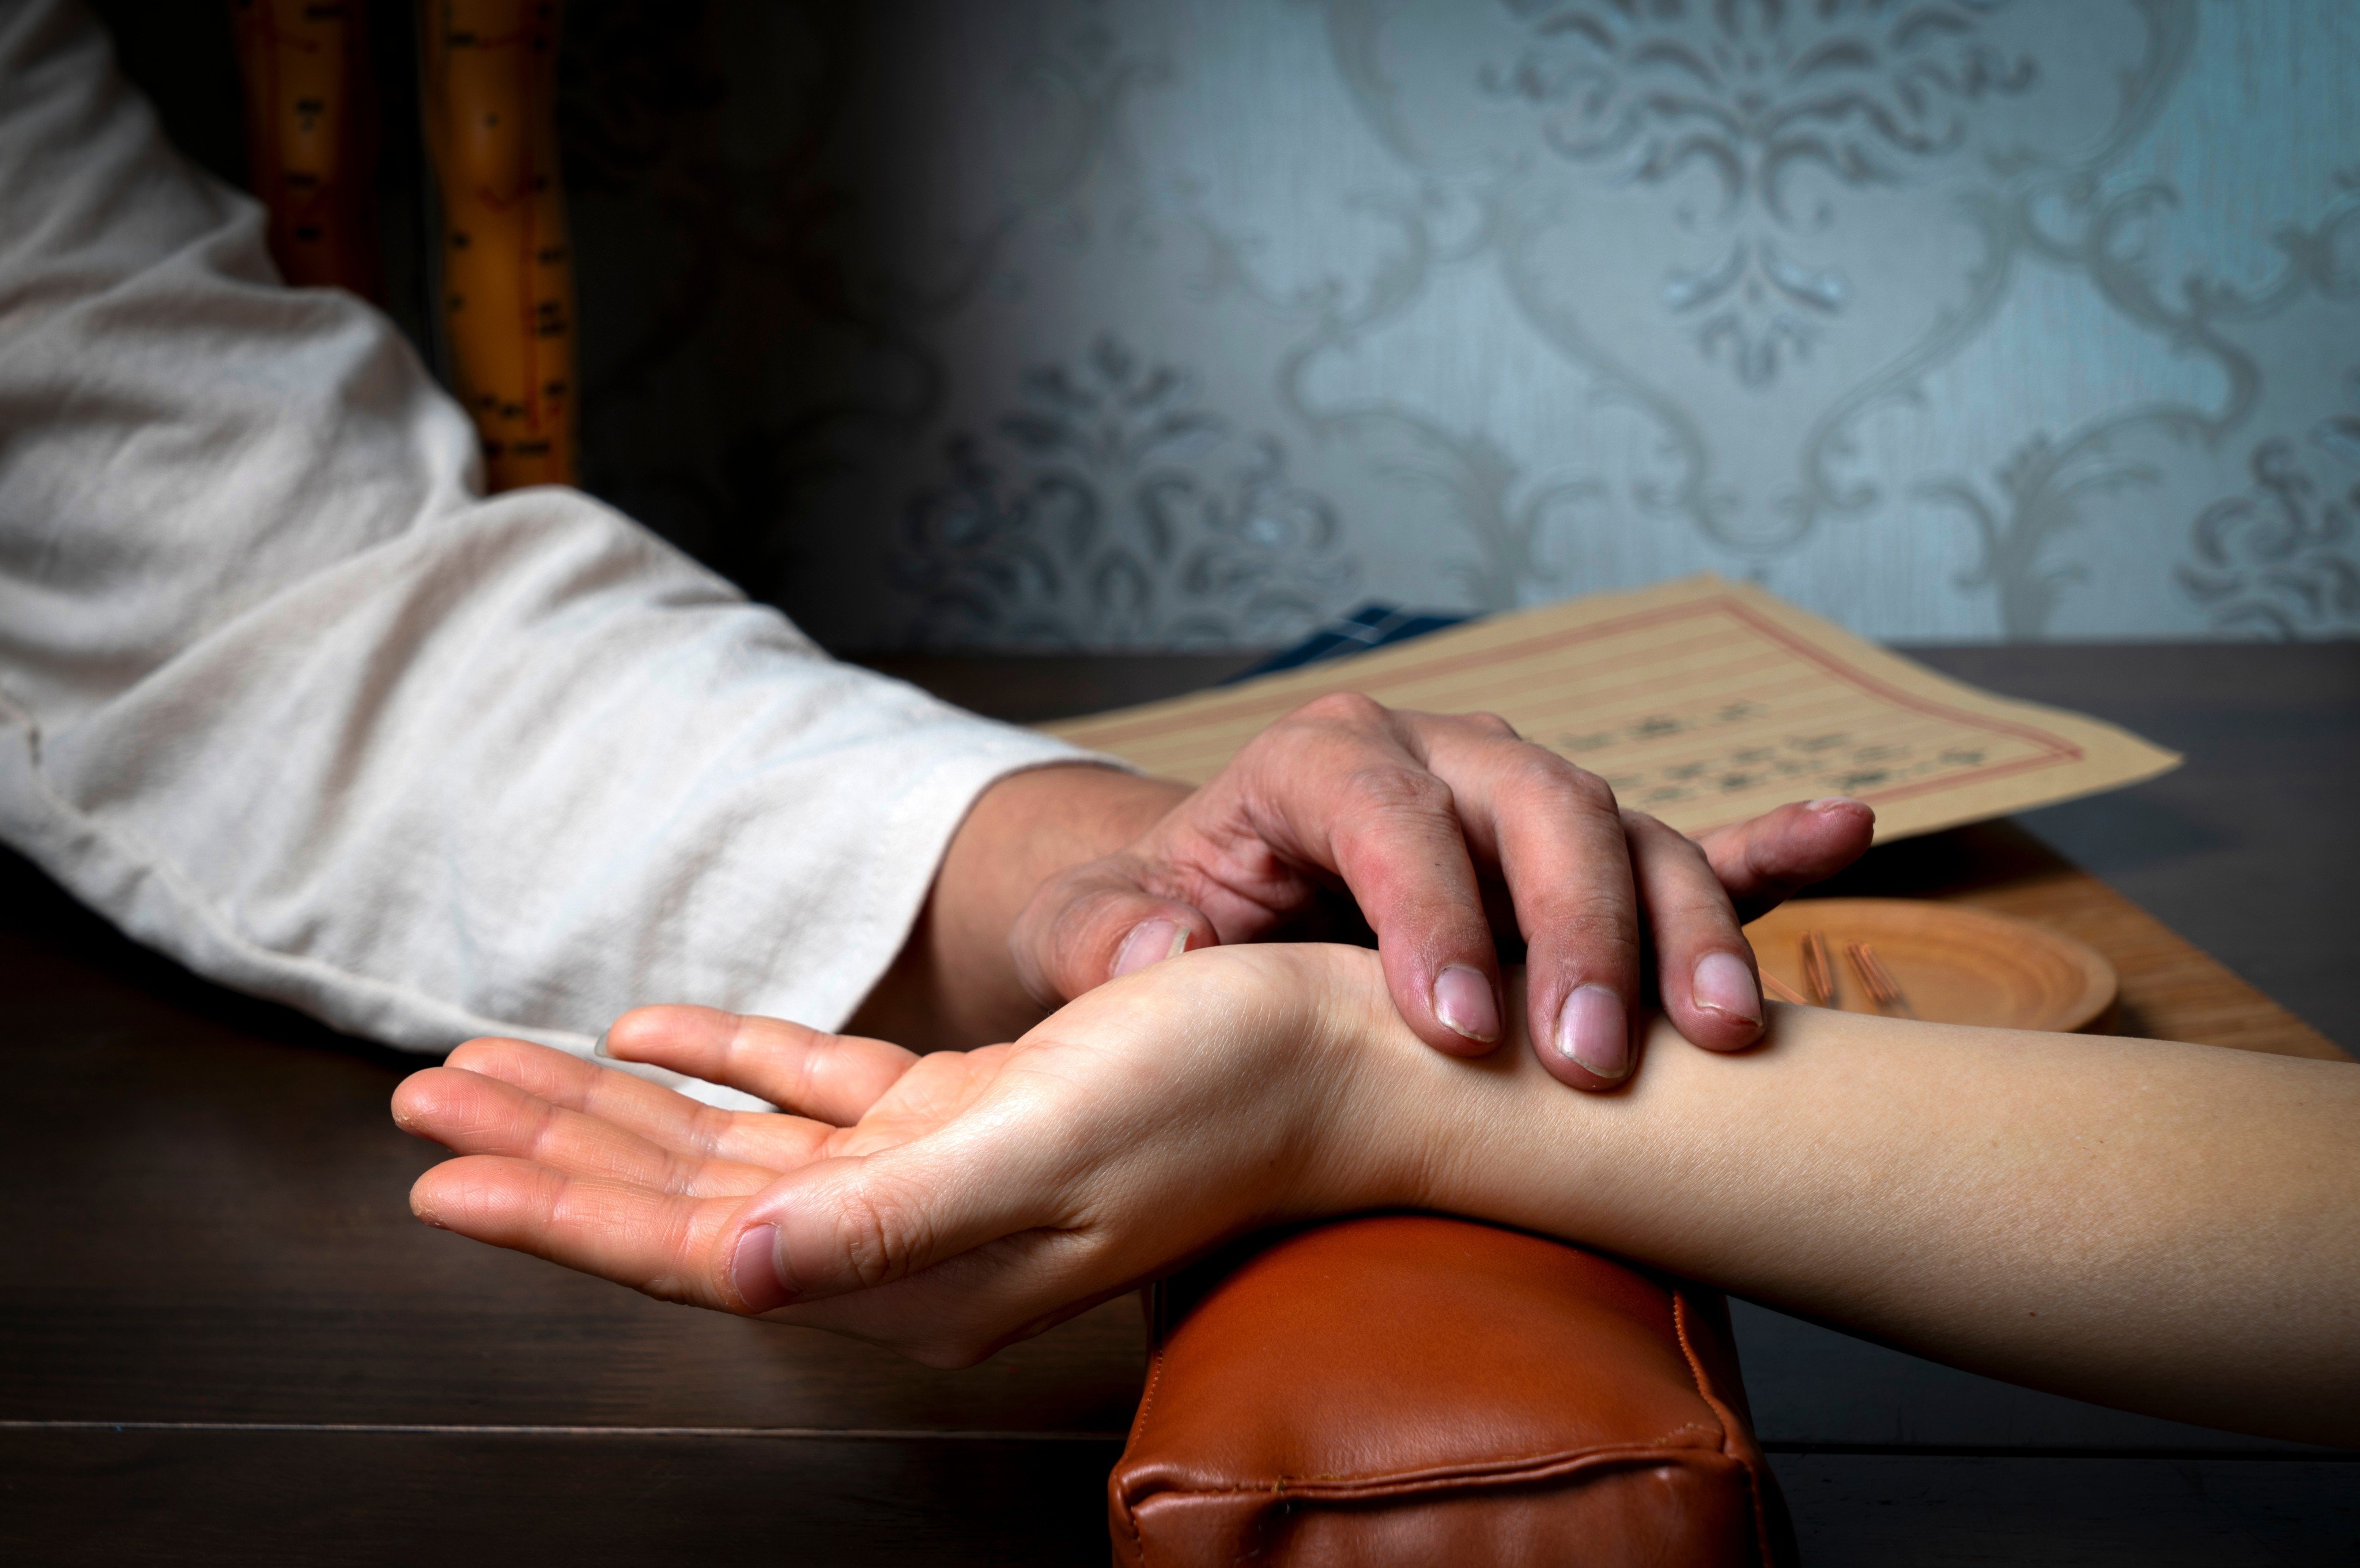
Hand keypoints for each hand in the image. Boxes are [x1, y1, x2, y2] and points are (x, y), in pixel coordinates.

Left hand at [395, 945, 1417, 1366]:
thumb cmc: (1221, 1091)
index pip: (695, 1250)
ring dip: (613, 1105)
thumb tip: (734, 1271)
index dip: (560, 1212)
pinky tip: (657, 1032)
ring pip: (735, 1143)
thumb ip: (888, 1219)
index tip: (439, 1174)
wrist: (1344, 1057)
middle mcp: (911, 1238)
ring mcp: (937, 1173)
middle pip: (689, 1197)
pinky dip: (731, 1057)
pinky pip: (817, 1090)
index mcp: (917, 1270)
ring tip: (494, 1066)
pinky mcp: (971, 1110)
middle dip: (552, 1150)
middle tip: (421, 1101)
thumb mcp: (1049, 1143)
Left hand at [1011, 694, 1872, 1085]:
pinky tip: (1847, 831)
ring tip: (1722, 1034)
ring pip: (1627, 836)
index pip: (1389, 810)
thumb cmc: (1156, 918)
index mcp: (1322, 761)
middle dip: (1578, 929)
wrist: (1206, 907)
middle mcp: (1441, 762)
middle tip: (1591, 1062)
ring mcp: (1522, 810)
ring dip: (1683, 928)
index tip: (1455, 1031)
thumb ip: (1109, 934)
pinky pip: (1685, 846)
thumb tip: (1171, 942)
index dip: (1429, 908)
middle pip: (1539, 809)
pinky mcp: (1576, 869)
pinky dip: (1763, 848)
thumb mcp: (1095, 926)